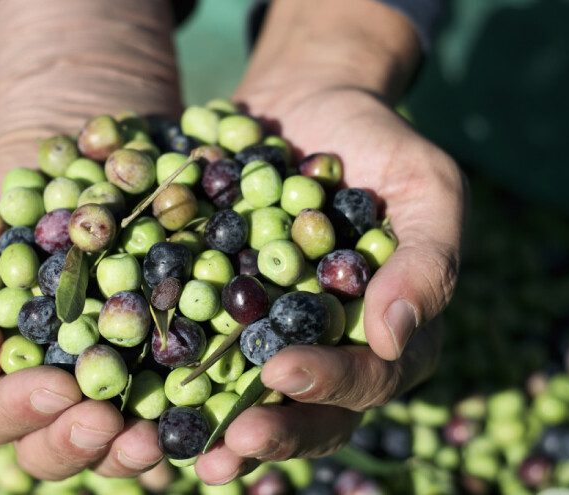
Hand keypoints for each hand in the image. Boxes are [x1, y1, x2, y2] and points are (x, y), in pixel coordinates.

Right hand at [0, 137, 163, 479]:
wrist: (69, 142)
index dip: (18, 411)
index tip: (55, 387)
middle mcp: (52, 380)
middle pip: (54, 445)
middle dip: (75, 443)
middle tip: (104, 422)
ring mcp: (111, 370)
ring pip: (113, 440)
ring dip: (130, 450)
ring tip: (150, 436)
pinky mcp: (163, 346)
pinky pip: (175, 398)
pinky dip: (185, 412)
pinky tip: (196, 407)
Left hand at [193, 88, 464, 482]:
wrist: (309, 107)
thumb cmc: (381, 146)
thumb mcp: (426, 188)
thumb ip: (427, 262)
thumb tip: (393, 338)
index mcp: (388, 333)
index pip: (369, 377)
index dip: (329, 385)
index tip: (282, 373)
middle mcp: (332, 349)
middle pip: (310, 410)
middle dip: (272, 430)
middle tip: (230, 444)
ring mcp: (276, 335)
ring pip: (254, 398)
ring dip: (220, 428)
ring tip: (185, 451)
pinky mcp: (226, 313)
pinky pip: (204, 350)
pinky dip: (176, 374)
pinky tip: (141, 393)